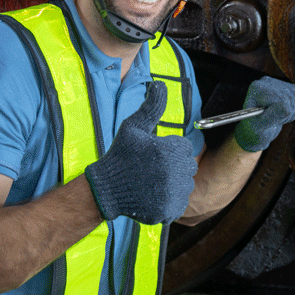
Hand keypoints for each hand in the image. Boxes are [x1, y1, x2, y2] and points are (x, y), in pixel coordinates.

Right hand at [84, 82, 196, 223]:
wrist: (106, 188)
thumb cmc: (121, 154)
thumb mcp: (134, 126)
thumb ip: (152, 106)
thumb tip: (161, 84)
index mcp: (170, 150)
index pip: (185, 148)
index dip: (169, 150)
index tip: (153, 154)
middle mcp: (174, 172)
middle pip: (188, 167)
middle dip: (174, 166)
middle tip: (152, 169)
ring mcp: (172, 193)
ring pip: (185, 186)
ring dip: (173, 184)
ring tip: (151, 182)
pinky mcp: (169, 211)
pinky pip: (179, 203)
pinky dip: (169, 201)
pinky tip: (153, 196)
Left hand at [233, 77, 294, 151]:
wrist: (256, 130)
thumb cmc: (255, 129)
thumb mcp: (260, 126)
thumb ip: (272, 116)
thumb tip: (287, 107)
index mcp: (258, 89)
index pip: (283, 100)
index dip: (284, 114)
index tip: (275, 121)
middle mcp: (267, 82)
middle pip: (293, 97)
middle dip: (290, 113)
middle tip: (278, 121)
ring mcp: (277, 83)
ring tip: (282, 117)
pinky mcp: (286, 87)